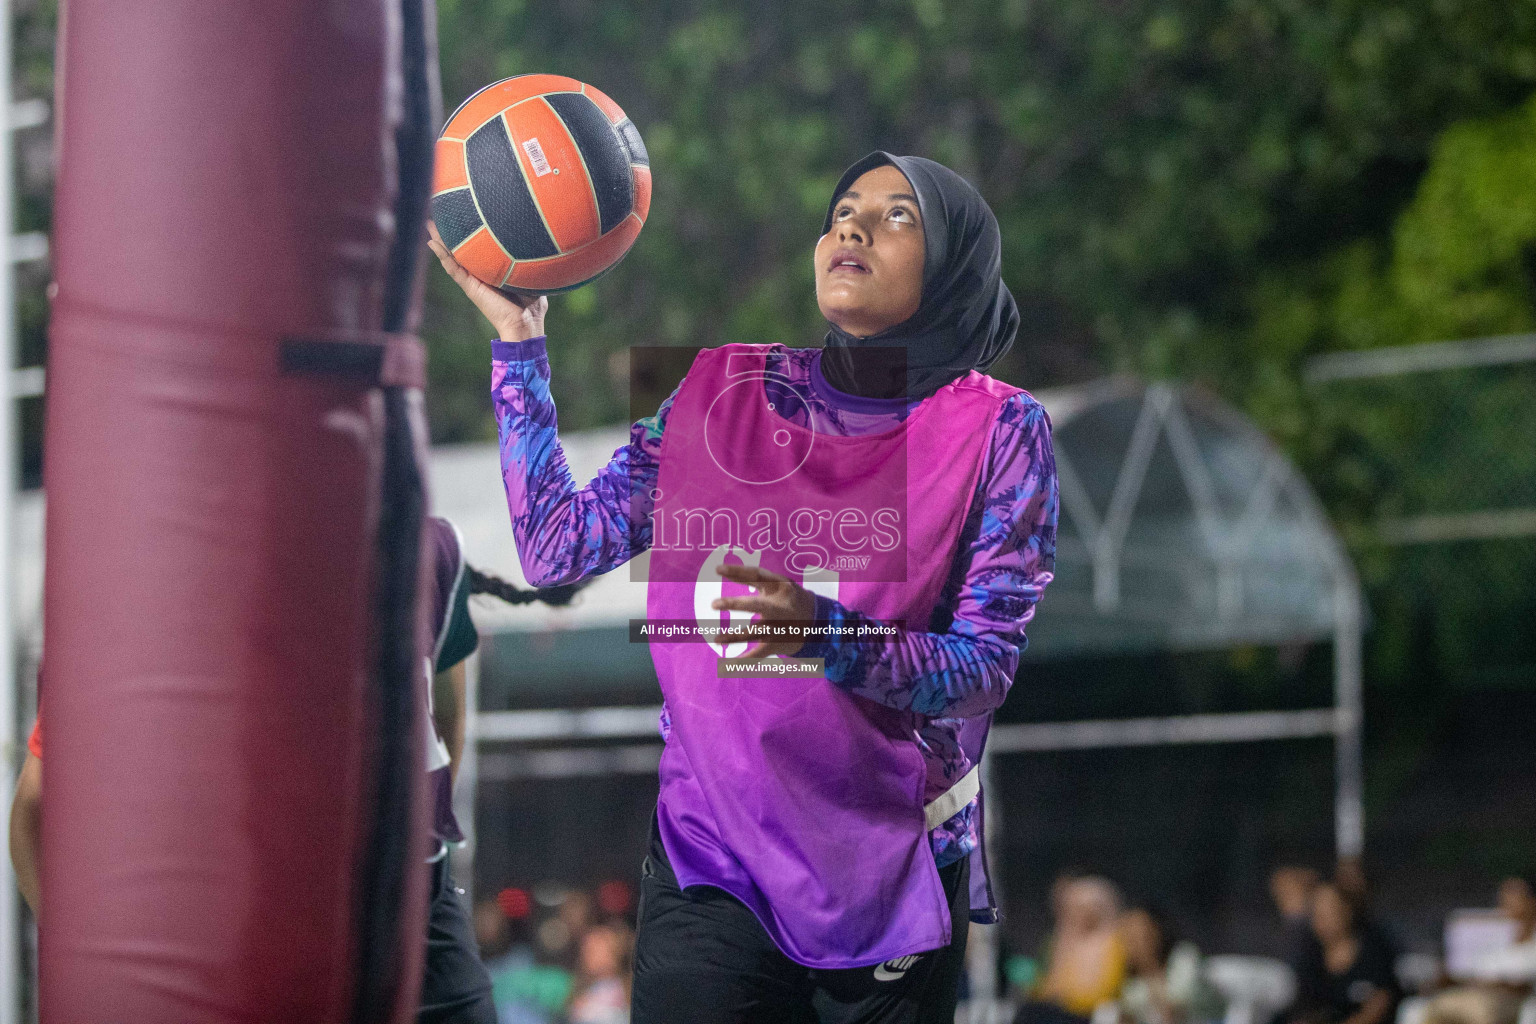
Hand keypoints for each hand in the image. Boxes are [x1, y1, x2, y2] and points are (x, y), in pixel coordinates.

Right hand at [426, 220, 547, 341]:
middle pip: (461, 249)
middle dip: (451, 233)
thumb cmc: (532, 304)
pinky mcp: (470, 287)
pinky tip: (432, 244)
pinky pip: (453, 268)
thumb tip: (538, 247)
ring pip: (452, 256)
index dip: (472, 233)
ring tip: (429, 224)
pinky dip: (442, 256)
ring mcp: (473, 280)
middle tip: (440, 214)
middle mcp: (481, 273)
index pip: (480, 249)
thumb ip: (529, 263)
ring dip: (441, 241)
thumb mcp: (531, 276)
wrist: (525, 323)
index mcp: (494, 270)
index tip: (466, 215)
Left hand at [711, 564, 817, 658]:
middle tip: (714, 604)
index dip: (737, 571)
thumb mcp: (779, 584)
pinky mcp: (777, 643)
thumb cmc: (790, 599)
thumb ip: (755, 579)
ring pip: (753, 633)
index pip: (756, 576)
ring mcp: (778, 627)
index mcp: (779, 587)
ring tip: (716, 639)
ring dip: (734, 637)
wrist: (818, 622)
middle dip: (735, 605)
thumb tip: (725, 570)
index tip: (717, 569)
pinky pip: (758, 653)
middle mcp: (779, 607)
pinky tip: (729, 664)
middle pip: (755, 606)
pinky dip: (744, 661)